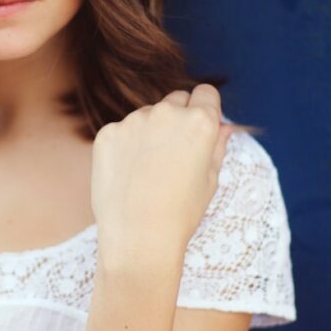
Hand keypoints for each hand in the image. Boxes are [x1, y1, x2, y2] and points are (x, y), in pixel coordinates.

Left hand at [90, 84, 235, 265]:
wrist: (138, 237)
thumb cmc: (181, 212)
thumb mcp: (210, 180)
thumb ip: (217, 145)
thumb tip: (223, 127)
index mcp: (200, 121)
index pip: (205, 93)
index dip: (204, 109)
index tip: (198, 126)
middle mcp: (167, 113)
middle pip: (176, 100)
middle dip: (177, 118)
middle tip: (173, 154)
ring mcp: (133, 121)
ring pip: (146, 116)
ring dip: (149, 132)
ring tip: (147, 172)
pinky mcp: (107, 133)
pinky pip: (121, 131)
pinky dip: (124, 146)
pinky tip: (127, 174)